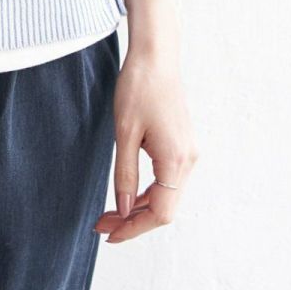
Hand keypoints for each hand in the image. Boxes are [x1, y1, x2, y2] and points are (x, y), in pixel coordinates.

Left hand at [92, 46, 198, 243]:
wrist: (156, 55)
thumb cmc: (139, 87)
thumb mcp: (125, 132)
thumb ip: (125, 174)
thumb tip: (123, 209)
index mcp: (176, 160)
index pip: (160, 213)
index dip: (134, 228)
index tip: (109, 234)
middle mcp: (188, 160)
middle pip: (165, 208)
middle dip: (133, 221)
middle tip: (102, 224)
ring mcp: (188, 152)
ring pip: (167, 195)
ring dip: (140, 208)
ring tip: (110, 212)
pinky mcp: (183, 144)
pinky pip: (168, 180)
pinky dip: (148, 191)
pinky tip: (128, 193)